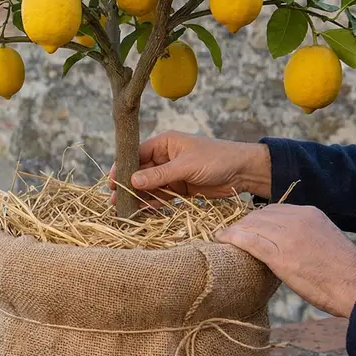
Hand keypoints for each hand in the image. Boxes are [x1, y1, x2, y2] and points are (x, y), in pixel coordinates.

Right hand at [109, 131, 272, 200]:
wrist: (244, 172)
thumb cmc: (217, 159)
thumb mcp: (186, 165)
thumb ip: (159, 175)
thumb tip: (132, 181)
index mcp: (165, 143)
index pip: (137, 154)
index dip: (123, 167)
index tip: (111, 182)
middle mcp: (165, 157)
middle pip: (140, 172)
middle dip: (128, 185)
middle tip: (114, 200)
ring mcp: (172, 174)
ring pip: (149, 186)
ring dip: (139, 197)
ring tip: (125, 210)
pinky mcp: (180, 189)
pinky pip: (161, 197)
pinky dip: (153, 204)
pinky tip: (142, 212)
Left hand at [216, 204, 355, 317]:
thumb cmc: (344, 274)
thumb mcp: (324, 242)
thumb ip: (304, 236)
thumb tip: (286, 245)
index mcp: (310, 214)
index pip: (273, 210)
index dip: (256, 220)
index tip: (246, 229)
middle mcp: (298, 219)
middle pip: (259, 215)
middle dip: (242, 225)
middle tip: (230, 235)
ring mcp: (289, 235)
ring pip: (251, 226)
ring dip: (234, 232)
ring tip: (223, 239)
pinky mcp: (281, 255)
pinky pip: (248, 240)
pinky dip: (232, 239)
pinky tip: (222, 241)